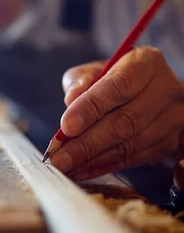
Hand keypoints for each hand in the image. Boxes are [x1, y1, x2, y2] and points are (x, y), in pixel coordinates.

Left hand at [50, 47, 183, 178]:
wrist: (152, 93)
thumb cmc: (118, 77)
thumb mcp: (98, 68)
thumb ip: (81, 79)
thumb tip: (71, 100)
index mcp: (147, 63)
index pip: (119, 86)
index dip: (91, 107)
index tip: (66, 126)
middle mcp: (166, 90)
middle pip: (125, 121)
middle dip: (87, 142)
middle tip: (60, 156)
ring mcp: (172, 119)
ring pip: (130, 145)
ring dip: (94, 159)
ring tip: (66, 165)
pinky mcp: (170, 143)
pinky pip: (134, 159)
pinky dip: (105, 166)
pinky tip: (82, 169)